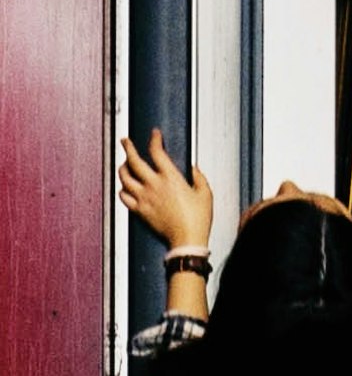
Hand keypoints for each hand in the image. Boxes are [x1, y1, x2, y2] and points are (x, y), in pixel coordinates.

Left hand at [115, 127, 217, 262]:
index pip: (157, 152)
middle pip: (134, 161)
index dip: (154, 140)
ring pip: (124, 177)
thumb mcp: (205, 194)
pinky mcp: (140, 210)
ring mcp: (144, 198)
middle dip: (128, 147)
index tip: (154, 135)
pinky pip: (124, 197)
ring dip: (123, 168)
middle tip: (125, 141)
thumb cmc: (197, 219)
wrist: (187, 239)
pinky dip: (122, 190)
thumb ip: (199, 177)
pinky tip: (125, 188)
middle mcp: (154, 185)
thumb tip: (193, 169)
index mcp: (170, 178)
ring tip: (124, 164)